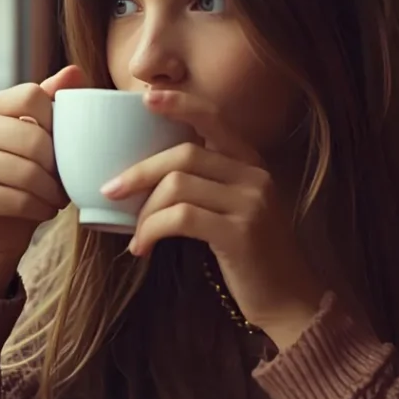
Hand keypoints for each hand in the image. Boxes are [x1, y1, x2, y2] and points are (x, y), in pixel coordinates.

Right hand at [0, 65, 83, 297]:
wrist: (8, 220)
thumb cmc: (35, 170)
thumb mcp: (49, 134)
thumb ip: (59, 102)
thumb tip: (75, 71)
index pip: (33, 96)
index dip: (57, 122)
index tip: (64, 144)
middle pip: (33, 138)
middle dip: (59, 166)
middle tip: (67, 181)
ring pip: (27, 173)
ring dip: (53, 192)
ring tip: (58, 197)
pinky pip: (17, 200)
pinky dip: (41, 208)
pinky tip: (46, 210)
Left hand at [101, 90, 324, 349]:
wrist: (288, 301)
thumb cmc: (252, 258)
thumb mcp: (236, 211)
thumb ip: (207, 187)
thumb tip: (148, 177)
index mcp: (252, 164)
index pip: (214, 119)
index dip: (180, 104)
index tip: (145, 97)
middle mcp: (255, 176)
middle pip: (184, 154)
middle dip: (140, 171)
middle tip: (110, 190)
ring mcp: (251, 203)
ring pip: (177, 185)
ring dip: (144, 210)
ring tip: (134, 235)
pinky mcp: (240, 233)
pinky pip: (180, 218)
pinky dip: (152, 231)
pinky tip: (142, 249)